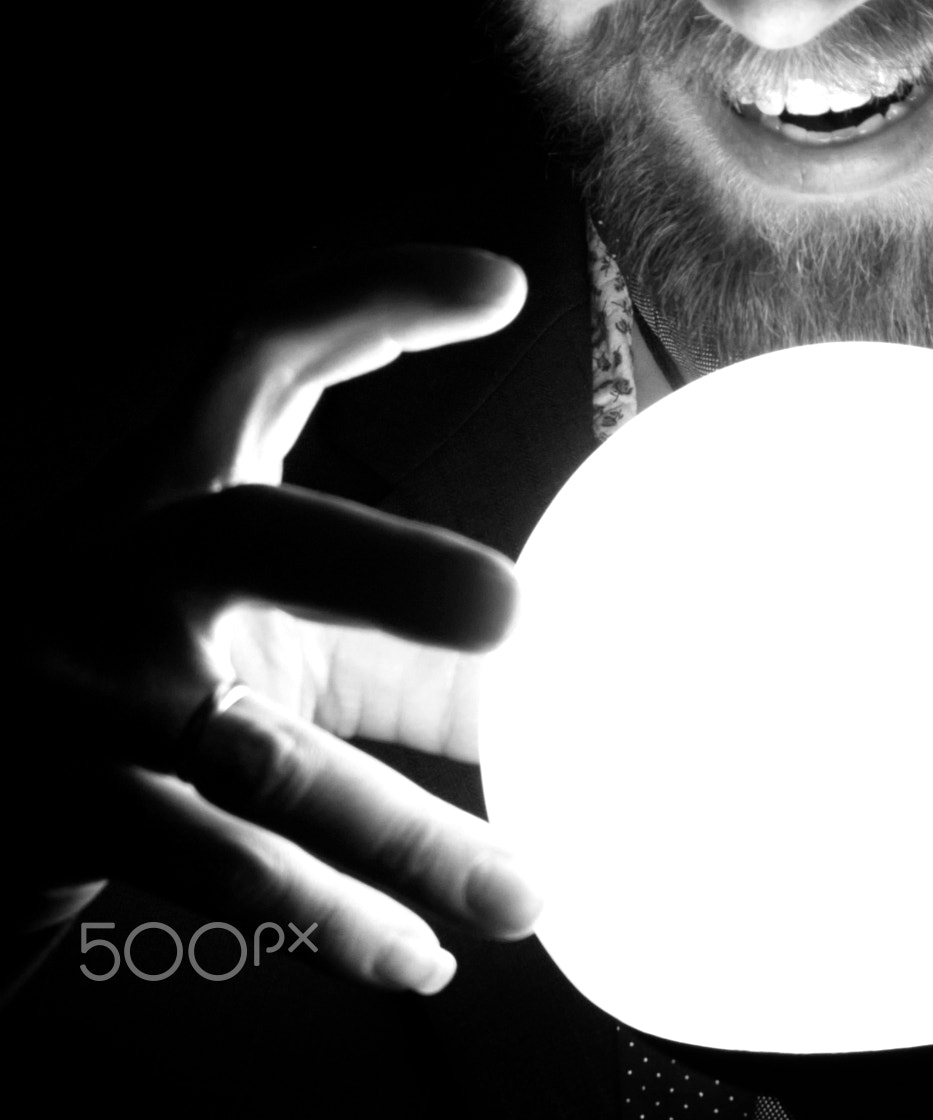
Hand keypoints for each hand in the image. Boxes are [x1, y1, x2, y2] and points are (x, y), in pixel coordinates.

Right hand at [5, 247, 543, 996]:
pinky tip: (413, 954)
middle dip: (381, 569)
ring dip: (404, 836)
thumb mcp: (257, 631)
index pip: (262, 350)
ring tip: (528, 890)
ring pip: (256, 759)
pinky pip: (213, 870)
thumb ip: (395, 647)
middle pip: (247, 534)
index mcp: (173, 484)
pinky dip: (325, 919)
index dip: (374, 302)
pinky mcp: (59, 813)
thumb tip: (562, 691)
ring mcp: (79, 695)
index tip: (503, 290)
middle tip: (517, 613)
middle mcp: (121, 565)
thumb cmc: (125, 675)